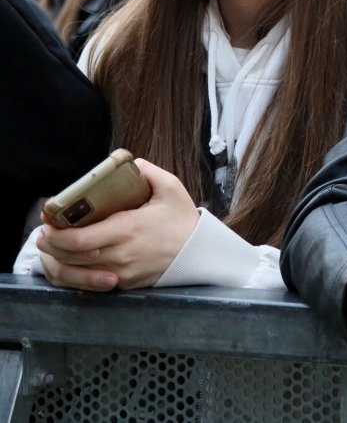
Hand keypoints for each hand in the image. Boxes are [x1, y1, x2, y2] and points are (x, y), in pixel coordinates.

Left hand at [36, 159, 198, 290]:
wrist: (200, 252)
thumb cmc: (183, 220)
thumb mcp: (170, 188)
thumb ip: (147, 171)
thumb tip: (127, 163)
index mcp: (128, 229)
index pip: (79, 239)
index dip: (56, 233)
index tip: (49, 221)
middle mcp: (121, 255)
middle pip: (71, 256)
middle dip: (50, 245)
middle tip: (45, 232)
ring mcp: (121, 273)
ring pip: (75, 272)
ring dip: (57, 259)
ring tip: (52, 245)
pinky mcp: (123, 284)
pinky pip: (89, 283)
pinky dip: (72, 273)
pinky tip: (68, 261)